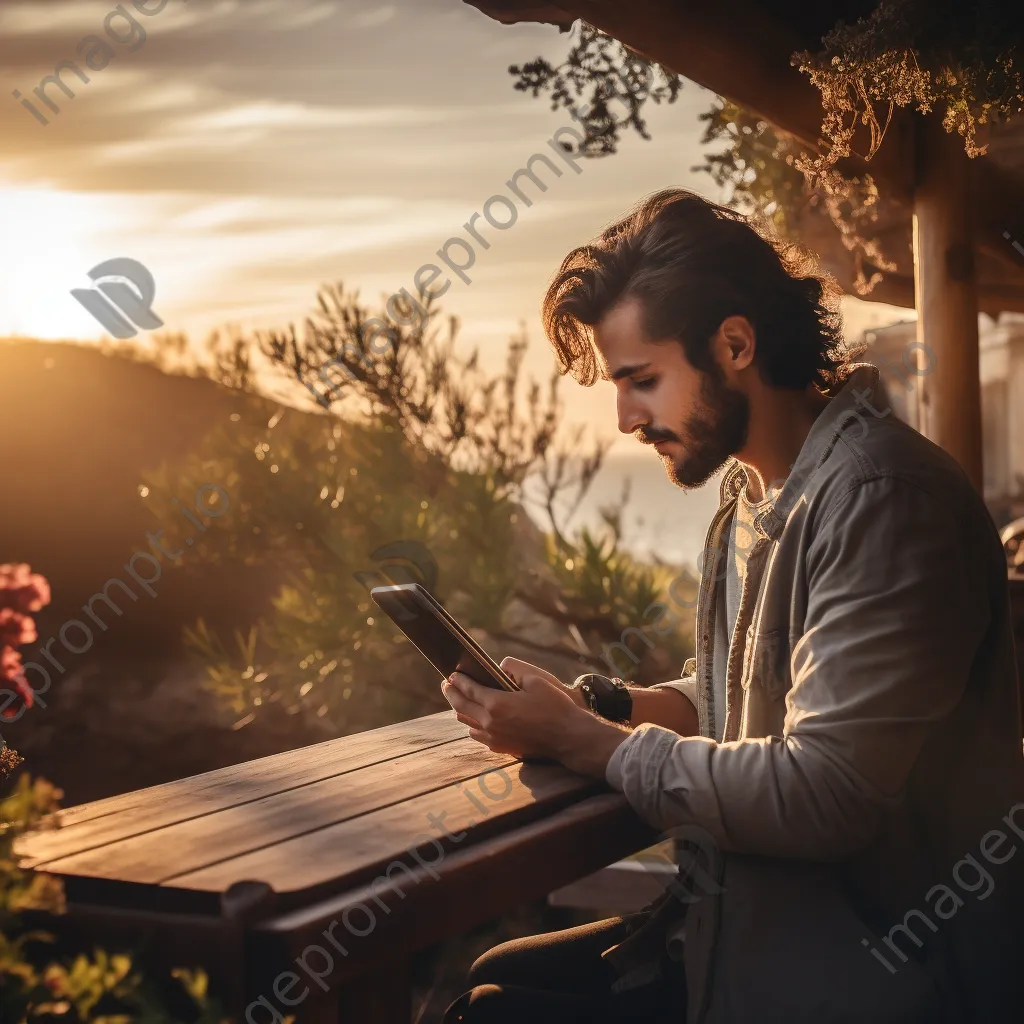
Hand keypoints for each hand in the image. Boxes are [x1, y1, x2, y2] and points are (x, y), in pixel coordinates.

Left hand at [441, 656, 629, 777]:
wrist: (568, 737)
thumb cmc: (555, 706)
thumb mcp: (536, 680)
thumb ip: (514, 670)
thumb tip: (500, 667)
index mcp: (497, 704)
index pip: (469, 689)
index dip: (459, 680)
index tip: (452, 674)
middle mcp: (490, 723)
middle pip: (461, 707)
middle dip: (452, 693)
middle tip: (446, 684)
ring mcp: (494, 738)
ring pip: (467, 723)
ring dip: (460, 709)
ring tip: (458, 699)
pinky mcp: (501, 748)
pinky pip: (478, 735)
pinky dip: (472, 724)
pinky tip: (475, 718)